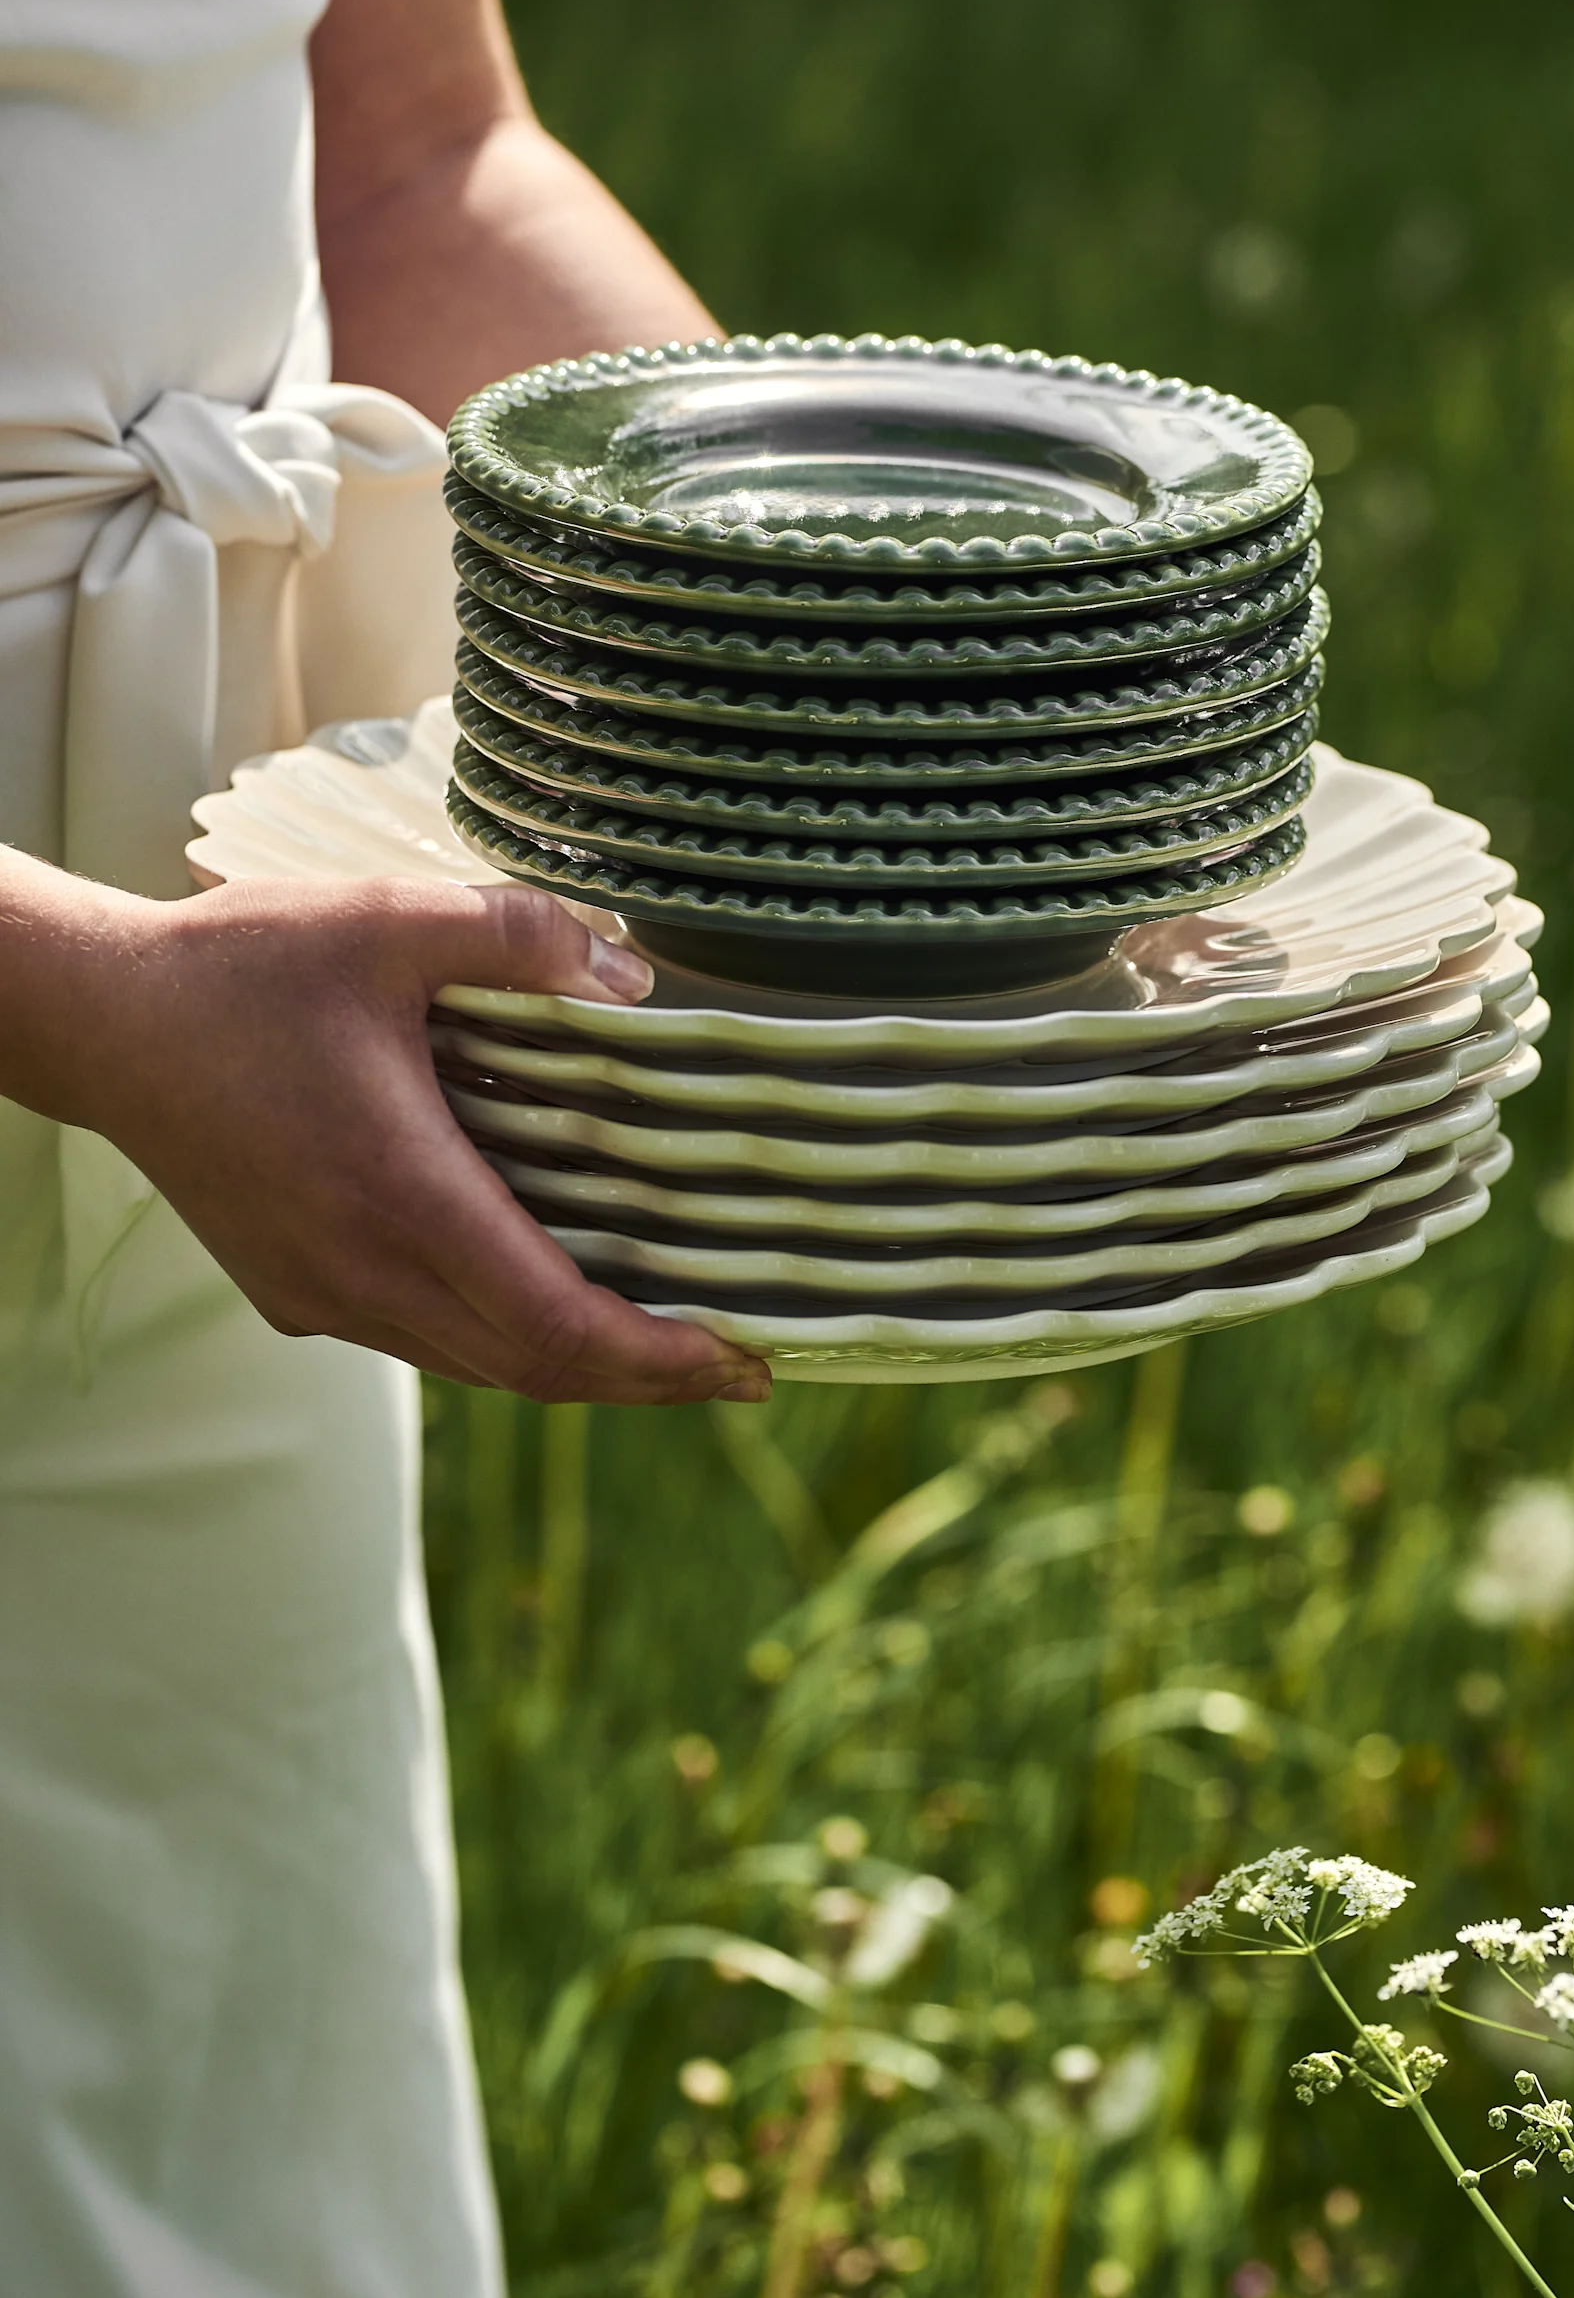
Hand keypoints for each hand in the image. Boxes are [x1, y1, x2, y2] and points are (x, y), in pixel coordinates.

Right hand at [22, 871, 771, 1406]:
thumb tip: (633, 976)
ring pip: (476, 1364)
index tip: (745, 1361)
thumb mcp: (389, 919)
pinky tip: (548, 1289)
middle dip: (645, 1379)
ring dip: (575, 1362)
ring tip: (666, 1337)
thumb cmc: (242, 969)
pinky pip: (423, 1338)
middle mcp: (363, 1272)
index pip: (555, 1325)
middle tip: (740, 1364)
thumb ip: (519, 936)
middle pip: (531, 1368)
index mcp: (402, 1196)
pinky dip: (505, 1335)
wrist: (104, 1022)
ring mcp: (323, 1293)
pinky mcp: (294, 1289)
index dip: (659, 1358)